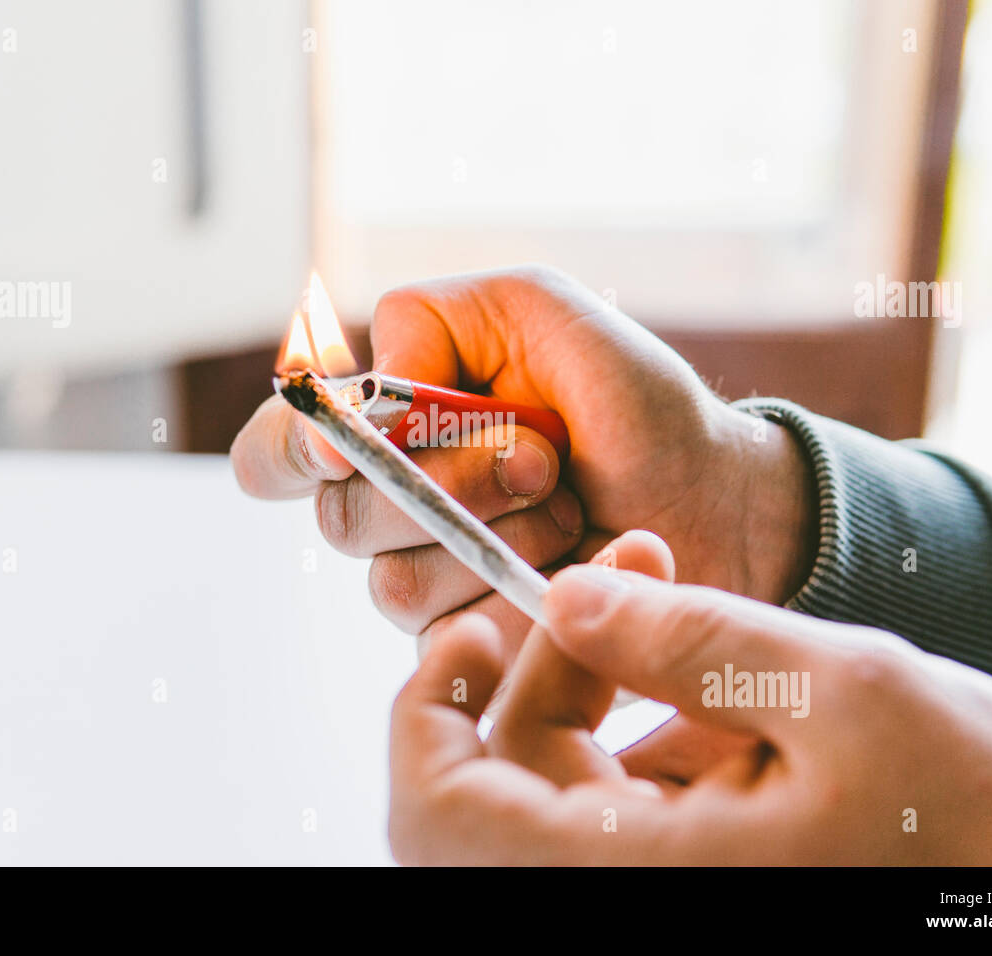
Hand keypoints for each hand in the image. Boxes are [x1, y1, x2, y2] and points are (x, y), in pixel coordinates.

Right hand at [232, 266, 815, 659]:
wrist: (714, 497)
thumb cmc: (629, 400)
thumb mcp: (536, 309)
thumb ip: (429, 318)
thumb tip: (357, 392)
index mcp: (390, 423)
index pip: (277, 450)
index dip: (293, 449)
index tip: (347, 440)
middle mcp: (393, 503)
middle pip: (339, 517)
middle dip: (446, 478)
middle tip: (538, 455)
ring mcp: (429, 578)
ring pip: (392, 581)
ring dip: (495, 532)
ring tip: (567, 503)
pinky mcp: (470, 642)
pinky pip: (449, 634)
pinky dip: (516, 587)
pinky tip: (570, 560)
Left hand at [388, 532, 991, 864]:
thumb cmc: (985, 821)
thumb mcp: (842, 693)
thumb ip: (689, 638)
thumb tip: (571, 594)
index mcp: (633, 880)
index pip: (439, 816)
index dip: (425, 716)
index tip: (464, 629)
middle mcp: (629, 899)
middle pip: (505, 787)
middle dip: (541, 665)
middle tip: (604, 575)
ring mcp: (669, 893)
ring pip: (570, 793)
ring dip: (599, 688)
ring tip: (671, 598)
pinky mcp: (709, 883)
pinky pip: (633, 812)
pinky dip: (650, 738)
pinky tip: (716, 680)